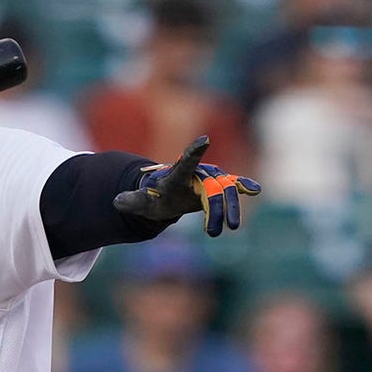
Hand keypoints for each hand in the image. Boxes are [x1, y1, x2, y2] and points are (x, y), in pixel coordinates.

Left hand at [112, 136, 261, 236]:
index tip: (204, 140)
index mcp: (176, 175)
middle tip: (216, 231)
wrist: (165, 194)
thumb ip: (131, 201)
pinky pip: (233, 186)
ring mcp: (208, 179)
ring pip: (225, 190)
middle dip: (215, 207)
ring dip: (230, 208)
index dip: (194, 152)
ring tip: (231, 227)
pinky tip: (255, 189)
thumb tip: (116, 202)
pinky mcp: (218, 187)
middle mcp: (196, 174)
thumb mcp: (140, 202)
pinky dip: (244, 186)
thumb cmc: (153, 197)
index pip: (185, 163)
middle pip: (210, 186)